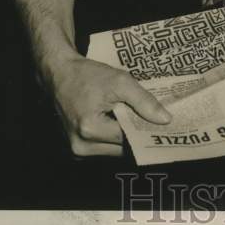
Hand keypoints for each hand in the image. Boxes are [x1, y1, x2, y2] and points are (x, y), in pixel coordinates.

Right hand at [46, 55, 170, 156]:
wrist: (59, 74)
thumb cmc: (87, 75)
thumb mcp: (120, 81)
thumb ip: (144, 101)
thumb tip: (165, 120)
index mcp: (90, 129)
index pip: (129, 139)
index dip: (147, 131)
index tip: (164, 126)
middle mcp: (81, 146)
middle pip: (122, 148)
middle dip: (137, 135)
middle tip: (155, 122)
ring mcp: (77, 149)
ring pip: (113, 150)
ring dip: (125, 137)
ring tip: (137, 119)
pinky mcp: (76, 147)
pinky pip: (103, 147)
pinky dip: (114, 136)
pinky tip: (122, 121)